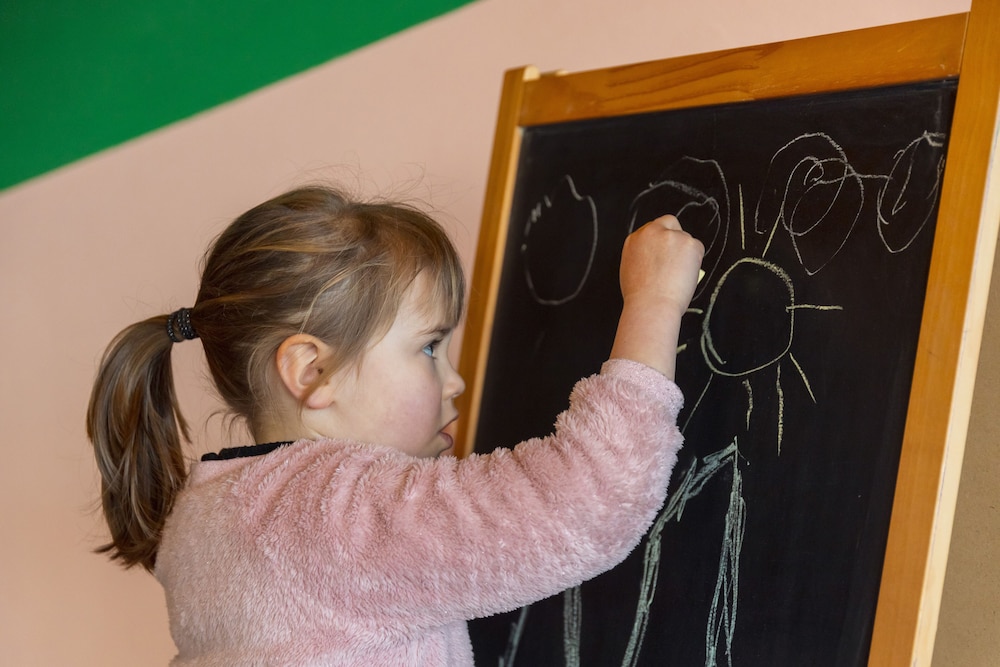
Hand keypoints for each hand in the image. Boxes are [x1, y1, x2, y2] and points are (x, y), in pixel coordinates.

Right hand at [610, 215, 703, 377]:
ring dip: (686, 252)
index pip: (653, 228)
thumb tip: (655, 256)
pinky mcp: (689, 243)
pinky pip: (697, 248)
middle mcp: (651, 232)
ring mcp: (671, 236)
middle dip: (675, 236)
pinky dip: (695, 261)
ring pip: (685, 238)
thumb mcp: (629, 269)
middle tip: (677, 259)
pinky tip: (685, 276)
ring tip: (679, 275)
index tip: (665, 253)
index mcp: (635, 239)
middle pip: (670, 223)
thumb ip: (642, 254)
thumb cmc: (640, 296)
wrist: (650, 305)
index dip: (661, 240)